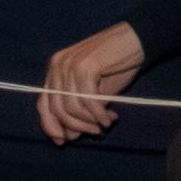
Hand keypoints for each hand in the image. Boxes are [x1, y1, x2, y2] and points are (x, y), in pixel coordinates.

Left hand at [37, 22, 149, 142]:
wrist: (137, 39)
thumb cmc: (118, 64)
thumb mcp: (96, 91)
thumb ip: (81, 109)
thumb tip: (68, 135)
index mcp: (55, 69)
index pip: (44, 103)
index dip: (50, 125)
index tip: (62, 141)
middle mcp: (58, 66)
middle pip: (56, 109)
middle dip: (75, 126)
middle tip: (95, 132)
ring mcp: (70, 65)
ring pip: (71, 107)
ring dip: (89, 122)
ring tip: (105, 123)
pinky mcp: (85, 66)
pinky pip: (88, 100)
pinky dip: (99, 114)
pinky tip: (110, 117)